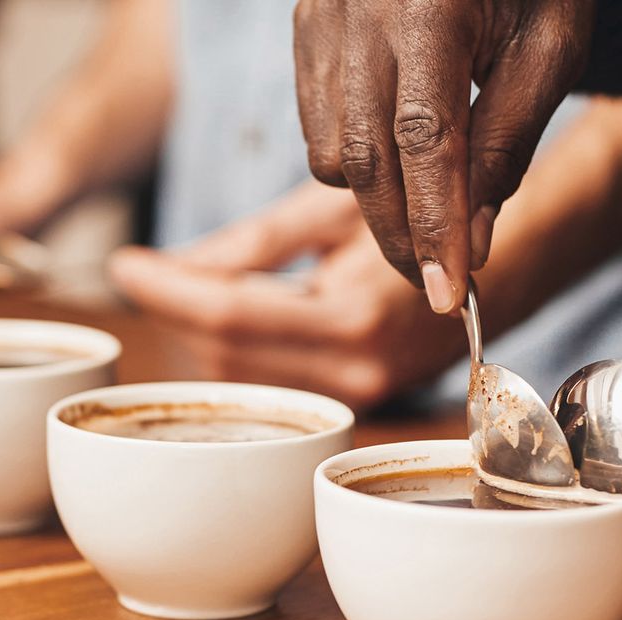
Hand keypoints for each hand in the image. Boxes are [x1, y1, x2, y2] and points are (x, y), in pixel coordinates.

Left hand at [108, 181, 465, 409]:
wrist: (498, 272)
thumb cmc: (418, 222)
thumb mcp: (332, 213)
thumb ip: (250, 245)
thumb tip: (171, 267)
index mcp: (355, 315)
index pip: (231, 316)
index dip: (166, 289)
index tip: (123, 261)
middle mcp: (357, 369)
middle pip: (226, 356)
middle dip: (177, 312)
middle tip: (151, 270)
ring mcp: (359, 395)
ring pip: (242, 378)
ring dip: (203, 335)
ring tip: (191, 289)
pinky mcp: (357, 403)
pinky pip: (273, 384)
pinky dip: (238, 352)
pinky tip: (233, 318)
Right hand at [293, 0, 593, 312]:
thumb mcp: (550, 49)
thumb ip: (508, 144)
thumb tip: (472, 243)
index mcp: (428, 3)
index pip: (426, 139)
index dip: (435, 224)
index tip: (451, 292)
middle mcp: (358, 6)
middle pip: (368, 158)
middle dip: (404, 237)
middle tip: (441, 286)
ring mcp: (321, 14)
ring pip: (333, 152)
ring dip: (380, 207)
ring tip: (431, 225)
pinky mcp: (306, 25)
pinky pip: (316, 127)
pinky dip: (355, 166)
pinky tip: (400, 168)